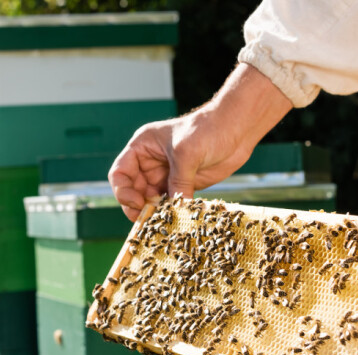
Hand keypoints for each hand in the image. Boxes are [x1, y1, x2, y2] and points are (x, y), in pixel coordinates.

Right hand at [108, 63, 292, 220]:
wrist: (237, 129)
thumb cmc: (208, 129)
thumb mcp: (187, 153)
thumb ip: (177, 182)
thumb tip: (173, 210)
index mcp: (142, 147)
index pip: (120, 172)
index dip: (123, 190)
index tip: (136, 203)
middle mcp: (150, 162)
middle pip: (133, 190)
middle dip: (137, 206)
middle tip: (146, 220)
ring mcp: (166, 175)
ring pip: (150, 200)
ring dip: (153, 212)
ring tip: (161, 222)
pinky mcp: (182, 185)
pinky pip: (169, 204)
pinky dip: (170, 213)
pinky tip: (174, 219)